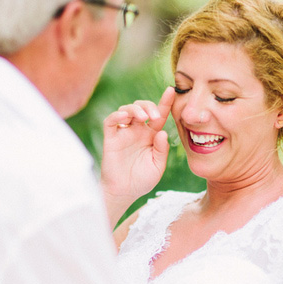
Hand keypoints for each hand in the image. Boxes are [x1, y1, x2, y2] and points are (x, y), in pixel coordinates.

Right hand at [101, 87, 173, 206]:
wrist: (124, 193)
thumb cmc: (142, 180)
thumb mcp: (158, 166)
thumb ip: (162, 150)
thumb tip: (163, 132)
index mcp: (151, 136)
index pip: (159, 115)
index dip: (165, 102)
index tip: (172, 90)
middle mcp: (137, 131)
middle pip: (142, 107)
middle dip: (149, 106)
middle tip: (154, 116)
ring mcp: (123, 133)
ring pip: (126, 110)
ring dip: (135, 108)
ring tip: (142, 117)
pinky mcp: (111, 138)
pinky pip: (111, 121)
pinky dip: (117, 115)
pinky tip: (125, 117)